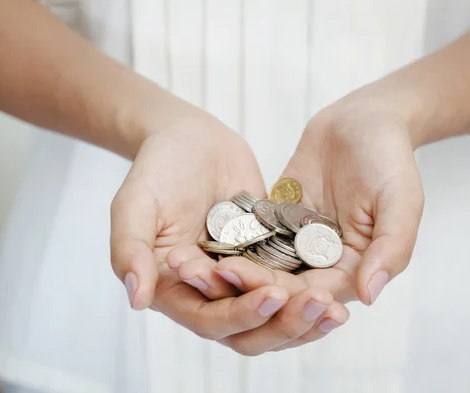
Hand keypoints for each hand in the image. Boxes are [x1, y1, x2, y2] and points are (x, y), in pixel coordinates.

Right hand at [110, 115, 347, 355]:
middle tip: (320, 306)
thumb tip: (138, 299)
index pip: (209, 320)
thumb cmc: (157, 168)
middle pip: (247, 330)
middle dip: (283, 324)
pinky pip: (290, 284)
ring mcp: (239, 278)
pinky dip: (311, 291)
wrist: (191, 139)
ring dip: (303, 318)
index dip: (240, 314)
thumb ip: (130, 249)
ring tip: (337, 311)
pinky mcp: (266, 259)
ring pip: (273, 315)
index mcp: (174, 290)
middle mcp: (208, 294)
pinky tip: (338, 288)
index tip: (272, 294)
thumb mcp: (135, 204)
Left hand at [173, 91, 422, 350]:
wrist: (362, 120)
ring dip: (238, 268)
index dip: (293, 299)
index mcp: (355, 266)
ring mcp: (297, 241)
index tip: (265, 291)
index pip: (320, 295)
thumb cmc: (389, 157)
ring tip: (208, 263)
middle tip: (222, 273)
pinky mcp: (277, 220)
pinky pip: (253, 235)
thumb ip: (391, 248)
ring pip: (264, 265)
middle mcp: (324, 261)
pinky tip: (208, 239)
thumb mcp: (401, 200)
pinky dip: (233, 240)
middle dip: (255, 284)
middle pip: (285, 285)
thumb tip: (369, 294)